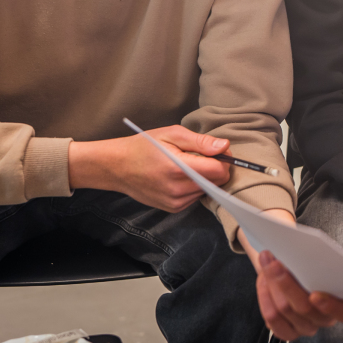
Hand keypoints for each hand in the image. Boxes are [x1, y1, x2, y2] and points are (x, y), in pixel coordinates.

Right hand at [67, 125, 230, 210]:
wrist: (118, 167)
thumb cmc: (144, 146)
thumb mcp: (171, 134)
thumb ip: (200, 141)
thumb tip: (224, 146)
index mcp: (178, 168)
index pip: (219, 171)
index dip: (224, 159)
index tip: (217, 151)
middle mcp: (177, 189)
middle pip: (217, 182)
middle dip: (216, 168)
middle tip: (202, 155)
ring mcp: (175, 202)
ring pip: (208, 191)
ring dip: (205, 178)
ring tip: (187, 165)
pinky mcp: (173, 208)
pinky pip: (196, 197)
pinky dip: (195, 186)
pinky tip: (181, 176)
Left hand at [243, 218, 342, 339]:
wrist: (293, 270)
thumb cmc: (309, 264)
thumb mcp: (317, 259)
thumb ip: (315, 261)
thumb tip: (300, 255)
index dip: (330, 306)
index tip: (314, 294)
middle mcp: (325, 319)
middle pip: (305, 308)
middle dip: (287, 283)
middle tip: (275, 263)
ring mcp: (306, 328)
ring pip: (284, 310)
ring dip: (272, 283)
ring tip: (267, 262)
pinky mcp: (287, 332)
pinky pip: (272, 319)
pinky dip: (265, 296)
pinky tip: (264, 281)